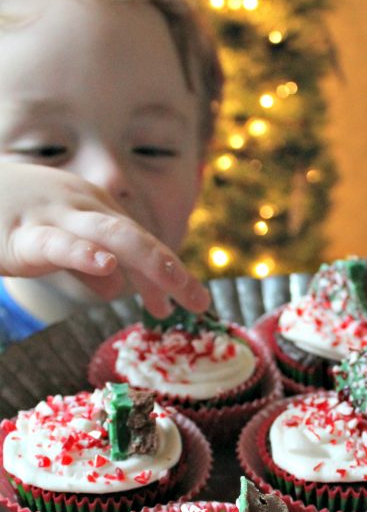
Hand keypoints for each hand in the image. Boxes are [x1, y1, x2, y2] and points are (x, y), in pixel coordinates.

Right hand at [0, 163, 209, 315]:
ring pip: (111, 235)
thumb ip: (86, 263)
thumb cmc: (7, 215)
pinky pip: (59, 242)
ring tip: (174, 285)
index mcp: (95, 208)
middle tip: (201, 303)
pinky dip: (84, 254)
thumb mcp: (56, 239)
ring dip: (149, 261)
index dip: (169, 275)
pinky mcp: (24, 234)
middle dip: (174, 271)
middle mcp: (83, 206)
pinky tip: (107, 266)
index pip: (143, 243)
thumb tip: (115, 288)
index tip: (193, 305)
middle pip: (139, 239)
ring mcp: (56, 216)